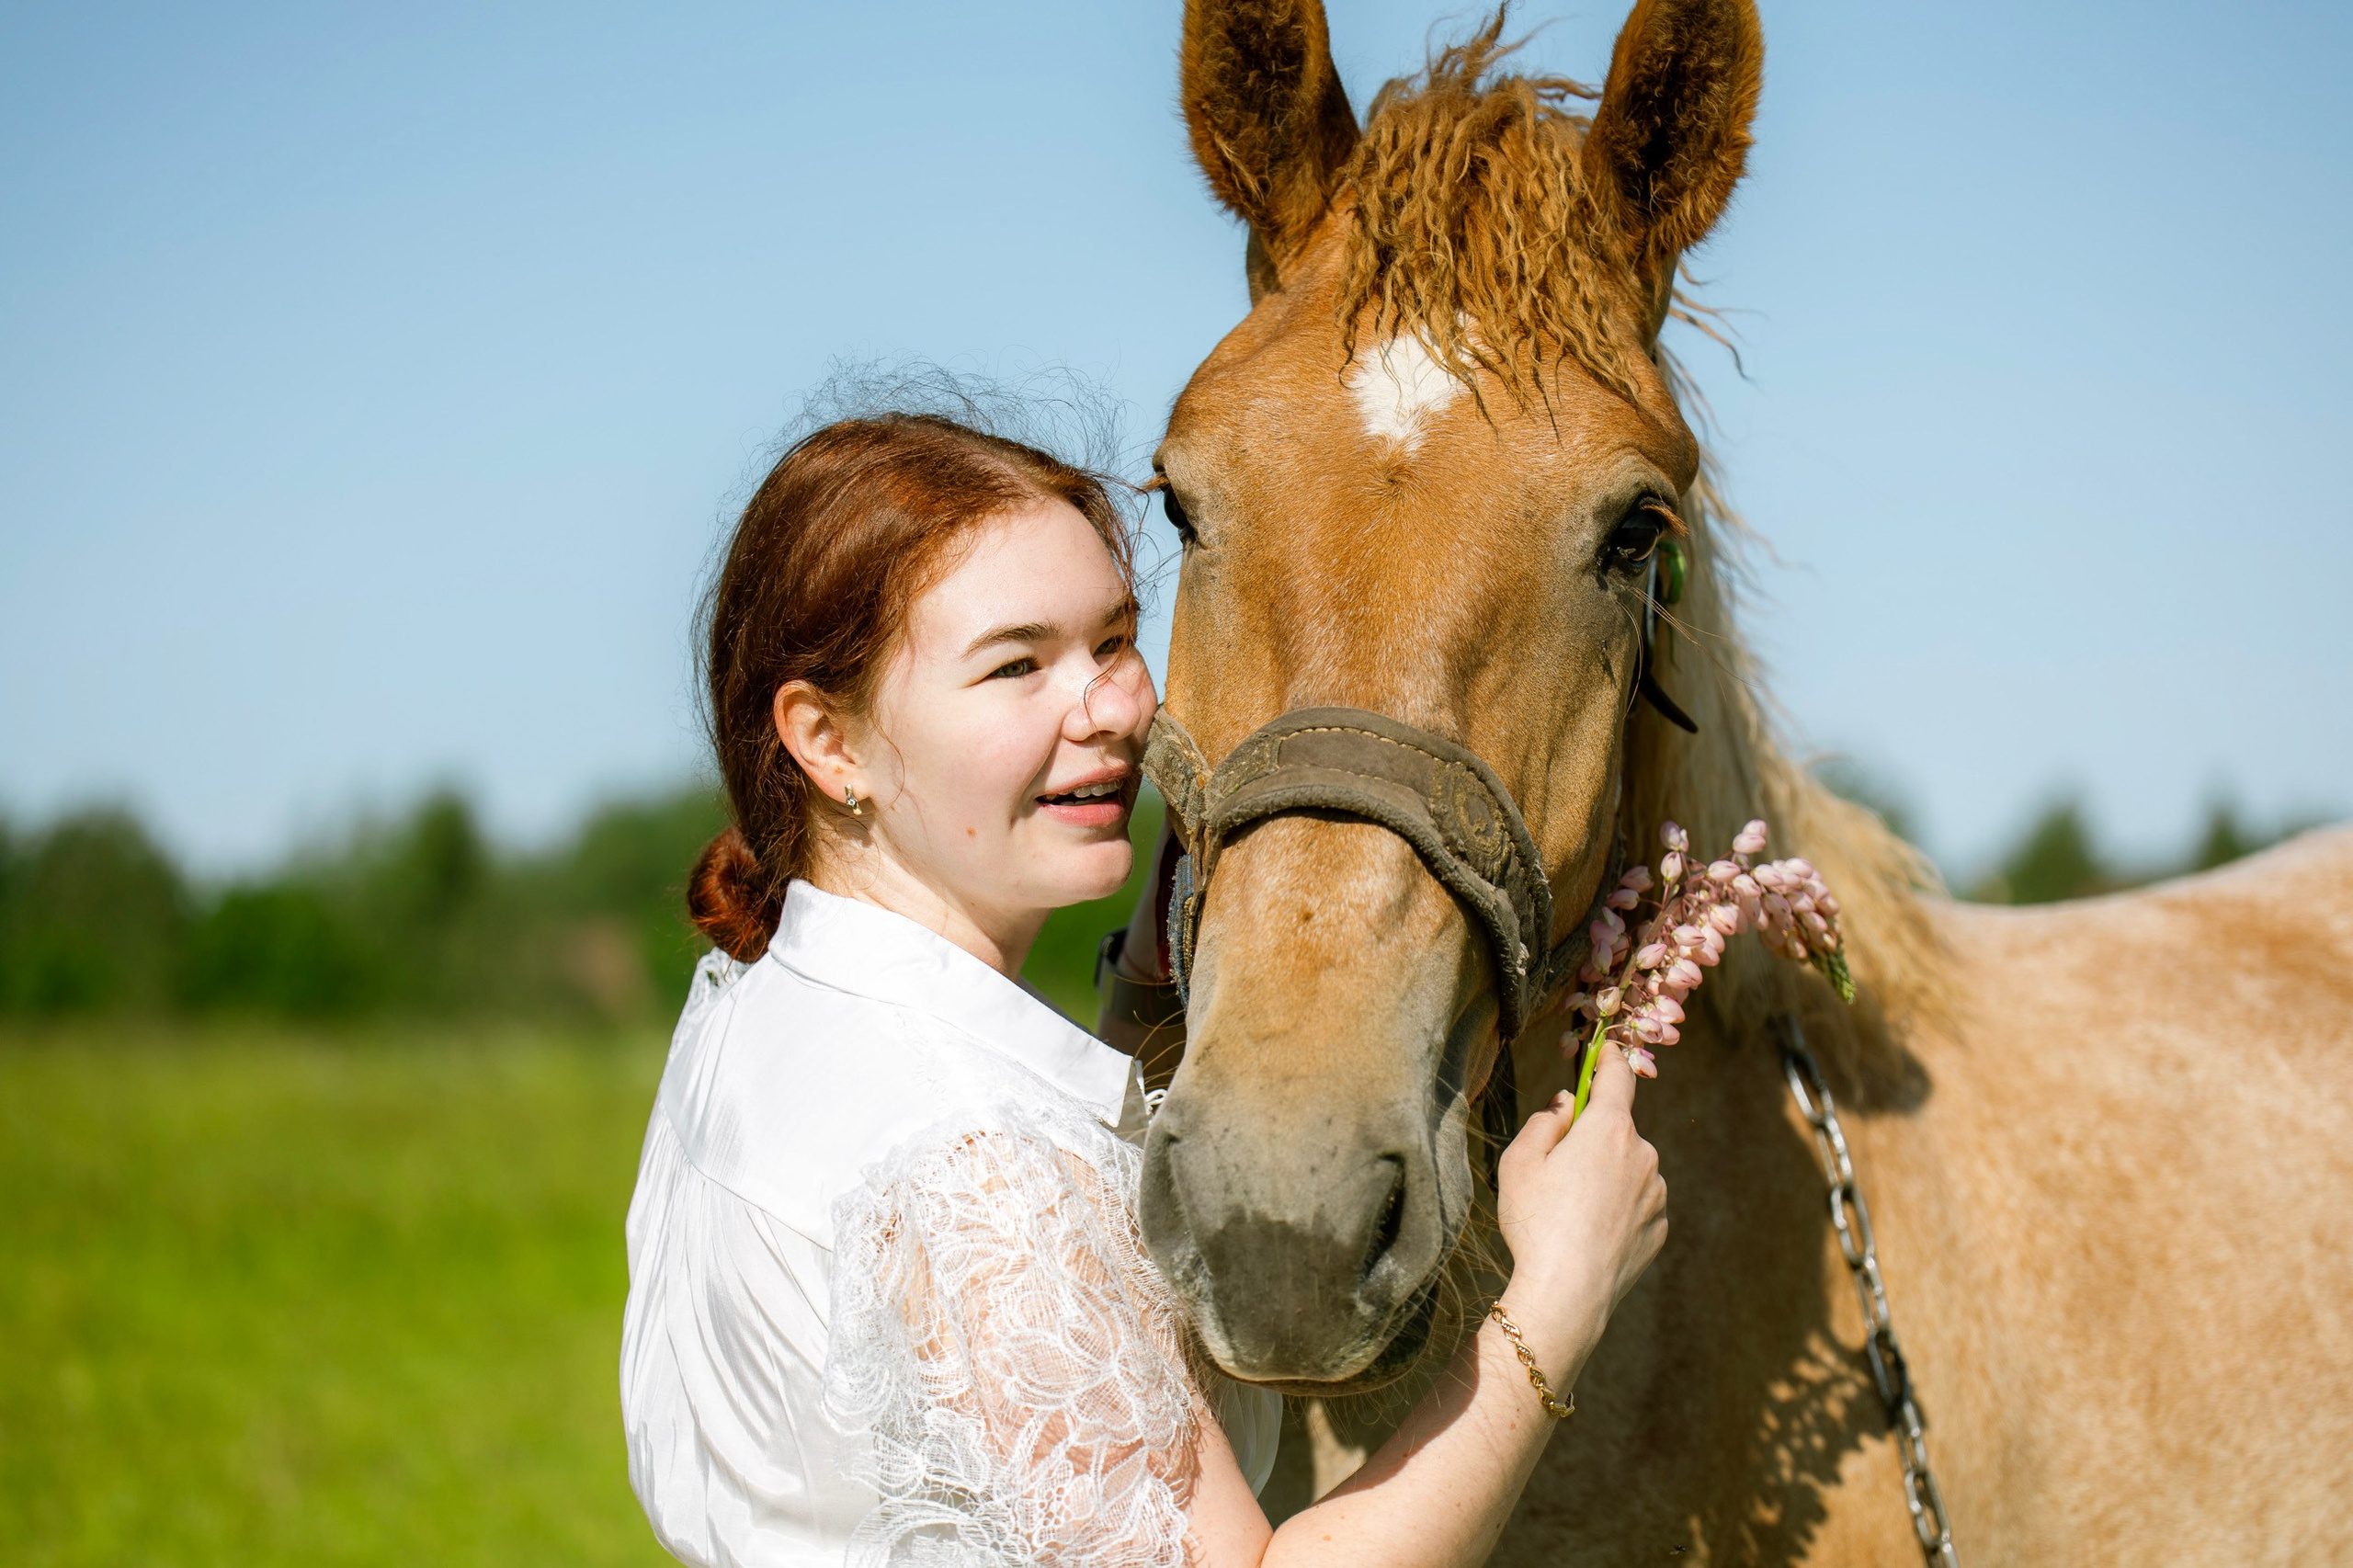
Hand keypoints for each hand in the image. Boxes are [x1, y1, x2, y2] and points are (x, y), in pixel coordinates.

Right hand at [1492, 1044, 1666, 1374]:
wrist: (1566, 1294)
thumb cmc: (1536, 1222)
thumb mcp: (1520, 1162)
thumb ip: (1544, 1121)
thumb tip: (1565, 1103)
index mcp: (1608, 1129)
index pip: (1617, 1077)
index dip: (1609, 1059)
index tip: (1605, 1050)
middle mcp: (1643, 1154)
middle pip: (1616, 1131)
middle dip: (1592, 1139)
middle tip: (1556, 1173)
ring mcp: (1656, 1193)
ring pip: (1628, 1170)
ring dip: (1606, 1177)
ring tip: (1569, 1214)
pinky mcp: (1659, 1229)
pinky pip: (1637, 1205)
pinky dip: (1617, 1211)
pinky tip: (1589, 1235)